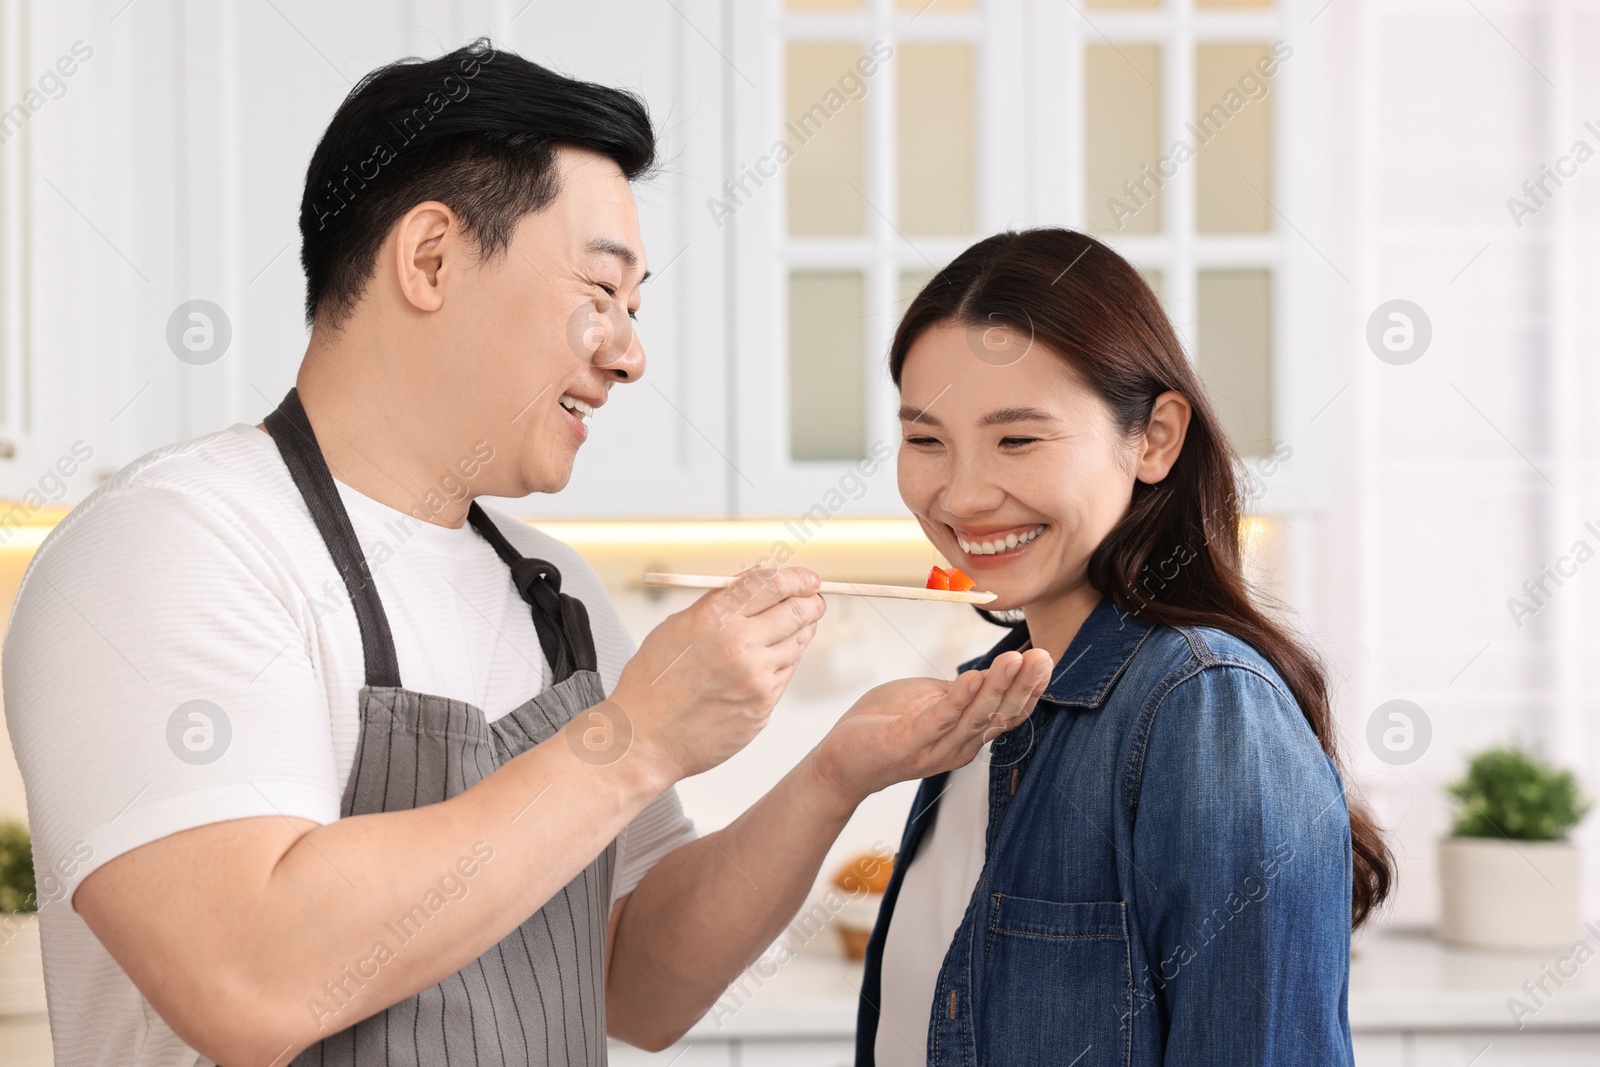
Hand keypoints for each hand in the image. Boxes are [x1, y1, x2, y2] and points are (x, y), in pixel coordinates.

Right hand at [610, 567, 825, 784]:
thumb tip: (757, 582)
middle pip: (797, 612)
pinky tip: (768, 661)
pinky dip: (783, 663)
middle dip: (810, 602)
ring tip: (790, 629)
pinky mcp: (763, 707)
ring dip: (799, 632)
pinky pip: (786, 675)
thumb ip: (719, 602)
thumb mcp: (677, 627)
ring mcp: (755, 679)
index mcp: (715, 618)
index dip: (798, 578)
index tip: (809, 579)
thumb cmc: (653, 683)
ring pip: (797, 644)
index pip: (772, 584)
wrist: (644, 739)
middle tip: (813, 601)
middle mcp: (740, 646)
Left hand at [809, 648, 1053, 804]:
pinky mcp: (910, 742)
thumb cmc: (884, 726)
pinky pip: (940, 719)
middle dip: (1024, 684)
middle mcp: (959, 745)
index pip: (1008, 714)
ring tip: (1014, 659)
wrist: (841, 758)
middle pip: (1001, 714)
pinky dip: (959, 697)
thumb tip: (984, 674)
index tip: (1045, 660)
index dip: (1030, 690)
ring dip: (998, 686)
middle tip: (1043, 657)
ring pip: (976, 715)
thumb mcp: (928, 701)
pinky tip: (974, 677)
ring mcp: (936, 747)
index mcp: (967, 735)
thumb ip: (957, 692)